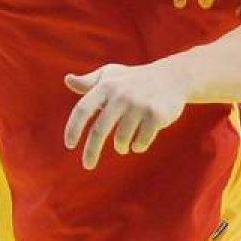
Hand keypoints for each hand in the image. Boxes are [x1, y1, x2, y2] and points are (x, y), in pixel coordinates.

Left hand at [63, 62, 187, 169]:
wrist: (172, 77)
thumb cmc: (134, 79)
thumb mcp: (111, 75)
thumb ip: (89, 82)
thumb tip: (68, 80)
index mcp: (105, 86)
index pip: (82, 109)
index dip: (73, 128)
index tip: (69, 145)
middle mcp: (120, 95)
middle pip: (99, 130)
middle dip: (91, 151)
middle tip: (87, 165)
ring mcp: (139, 105)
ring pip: (121, 139)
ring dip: (120, 147)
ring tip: (122, 146)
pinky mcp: (156, 115)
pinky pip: (141, 141)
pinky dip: (137, 146)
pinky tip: (138, 143)